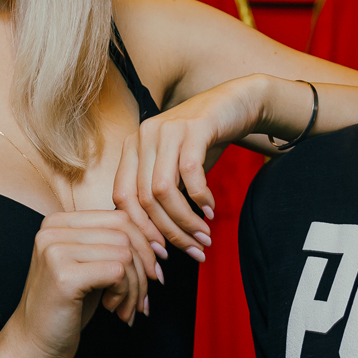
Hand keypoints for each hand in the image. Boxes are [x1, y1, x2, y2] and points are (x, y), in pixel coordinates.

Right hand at [0, 211, 161, 357]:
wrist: (32, 345)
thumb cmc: (65, 308)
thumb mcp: (89, 267)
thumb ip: (112, 246)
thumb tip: (158, 242)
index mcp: (57, 222)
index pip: (119, 217)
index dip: (146, 242)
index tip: (155, 269)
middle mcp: (53, 230)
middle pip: (125, 233)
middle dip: (144, 267)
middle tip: (143, 296)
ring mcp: (56, 251)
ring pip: (125, 254)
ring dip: (135, 287)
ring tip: (126, 308)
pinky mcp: (64, 275)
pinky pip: (118, 273)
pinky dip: (125, 294)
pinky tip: (112, 309)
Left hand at [113, 75, 275, 259]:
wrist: (234, 103)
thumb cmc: (202, 142)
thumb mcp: (174, 169)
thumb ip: (161, 197)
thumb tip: (157, 243)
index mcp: (131, 148)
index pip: (122, 198)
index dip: (140, 230)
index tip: (160, 254)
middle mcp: (142, 137)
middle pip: (143, 198)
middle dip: (168, 232)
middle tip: (192, 250)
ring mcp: (166, 130)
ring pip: (163, 190)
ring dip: (185, 220)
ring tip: (204, 235)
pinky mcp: (192, 127)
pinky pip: (189, 173)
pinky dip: (200, 198)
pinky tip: (211, 209)